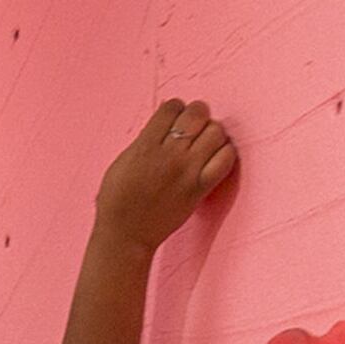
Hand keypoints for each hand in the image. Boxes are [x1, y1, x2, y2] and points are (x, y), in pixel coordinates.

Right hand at [94, 99, 237, 250]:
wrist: (126, 235)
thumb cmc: (117, 200)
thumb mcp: (123, 161)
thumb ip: (145, 139)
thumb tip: (165, 122)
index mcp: (146, 146)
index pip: (172, 106)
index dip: (174, 108)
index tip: (173, 118)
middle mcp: (169, 155)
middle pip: (198, 114)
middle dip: (196, 114)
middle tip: (192, 126)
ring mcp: (187, 172)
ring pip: (216, 131)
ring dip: (212, 131)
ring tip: (204, 141)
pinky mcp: (200, 188)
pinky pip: (226, 159)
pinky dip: (225, 152)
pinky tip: (215, 155)